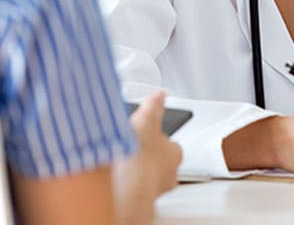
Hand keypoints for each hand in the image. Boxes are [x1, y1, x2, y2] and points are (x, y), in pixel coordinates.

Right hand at [113, 92, 181, 224]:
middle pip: (162, 162)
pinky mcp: (140, 198)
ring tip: (123, 161)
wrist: (127, 185)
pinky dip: (128, 182)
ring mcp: (156, 188)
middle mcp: (170, 174)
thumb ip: (153, 105)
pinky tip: (118, 176)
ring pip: (150, 177)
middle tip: (134, 148)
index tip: (148, 135)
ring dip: (139, 170)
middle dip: (149, 156)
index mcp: (175, 153)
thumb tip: (159, 94)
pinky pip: (136, 188)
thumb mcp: (146, 119)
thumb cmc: (141, 155)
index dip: (159, 138)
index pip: (172, 144)